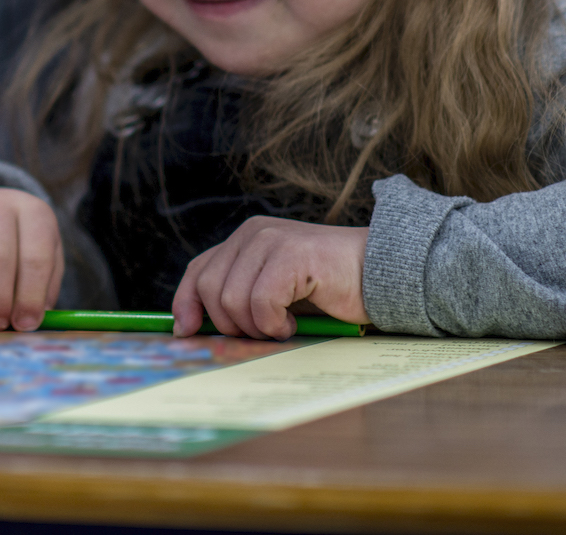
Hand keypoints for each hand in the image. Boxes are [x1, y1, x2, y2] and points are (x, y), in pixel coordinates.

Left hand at [173, 217, 368, 339]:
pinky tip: (293, 323)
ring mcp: (272, 240)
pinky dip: (274, 323)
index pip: (197, 271)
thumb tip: (191, 327)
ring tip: (283, 326)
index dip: (186, 304)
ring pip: (232, 300)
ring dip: (257, 326)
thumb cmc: (327, 290)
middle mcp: (253, 234)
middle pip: (210, 290)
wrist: (379, 275)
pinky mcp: (291, 254)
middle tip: (263, 332)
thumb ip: (238, 298)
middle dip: (231, 324)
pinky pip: (260, 302)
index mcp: (245, 240)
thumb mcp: (273, 293)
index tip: (187, 332)